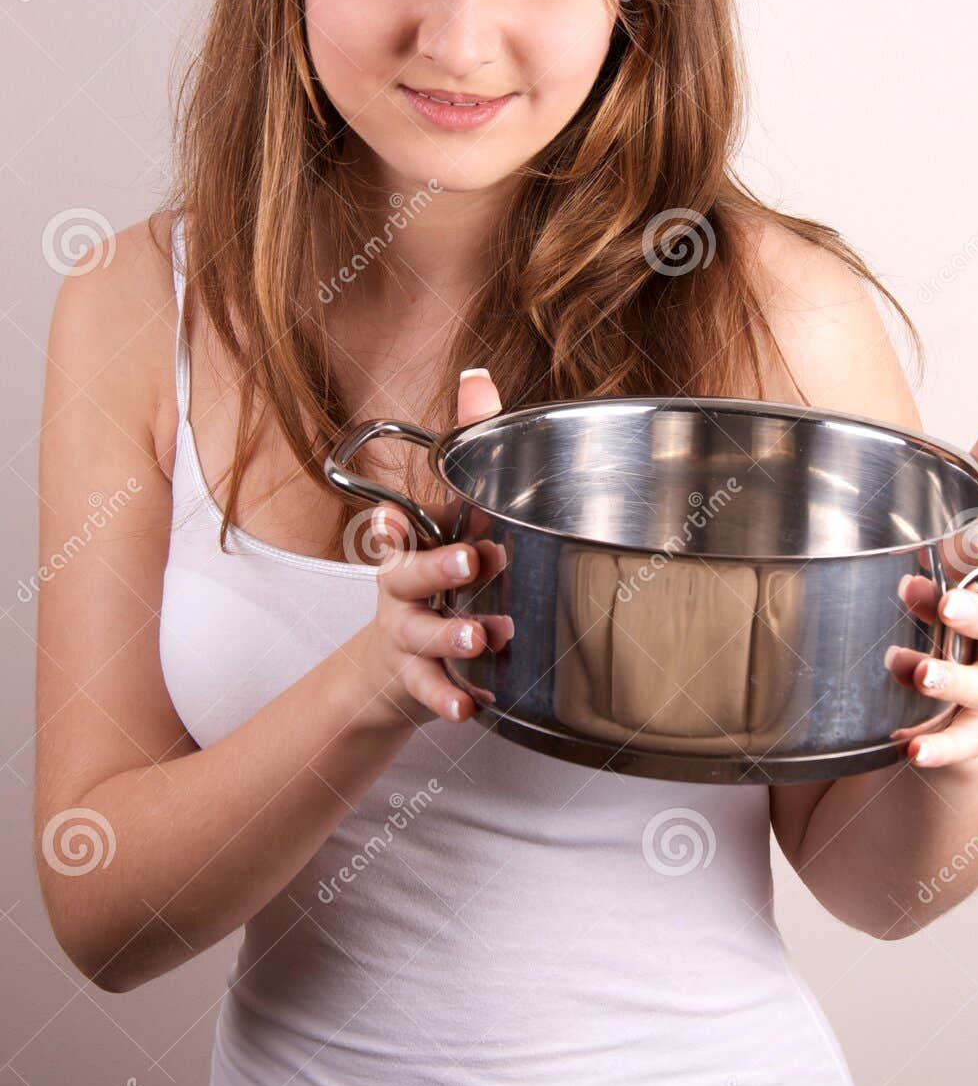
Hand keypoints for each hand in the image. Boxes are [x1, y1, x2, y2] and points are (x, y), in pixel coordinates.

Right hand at [362, 367, 510, 727]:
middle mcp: (402, 592)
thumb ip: (470, 448)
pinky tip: (470, 707)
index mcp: (412, 549)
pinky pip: (430, 693)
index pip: (398, 529)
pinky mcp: (418, 682)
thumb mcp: (450, 519)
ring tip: (481, 638)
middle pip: (408, 578)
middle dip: (437, 568)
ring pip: (422, 637)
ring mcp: (408, 638)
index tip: (392, 518)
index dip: (391, 524)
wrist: (389, 668)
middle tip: (472, 561)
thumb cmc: (432, 580)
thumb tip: (478, 377)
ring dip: (451, 636)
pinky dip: (448, 700)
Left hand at [886, 414, 977, 768]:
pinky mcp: (972, 738)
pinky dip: (940, 746)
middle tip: (942, 605)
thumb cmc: (945, 621)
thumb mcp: (951, 557)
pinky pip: (963, 745)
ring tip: (913, 672)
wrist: (932, 708)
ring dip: (952, 680)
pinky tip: (912, 745)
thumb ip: (977, 495)